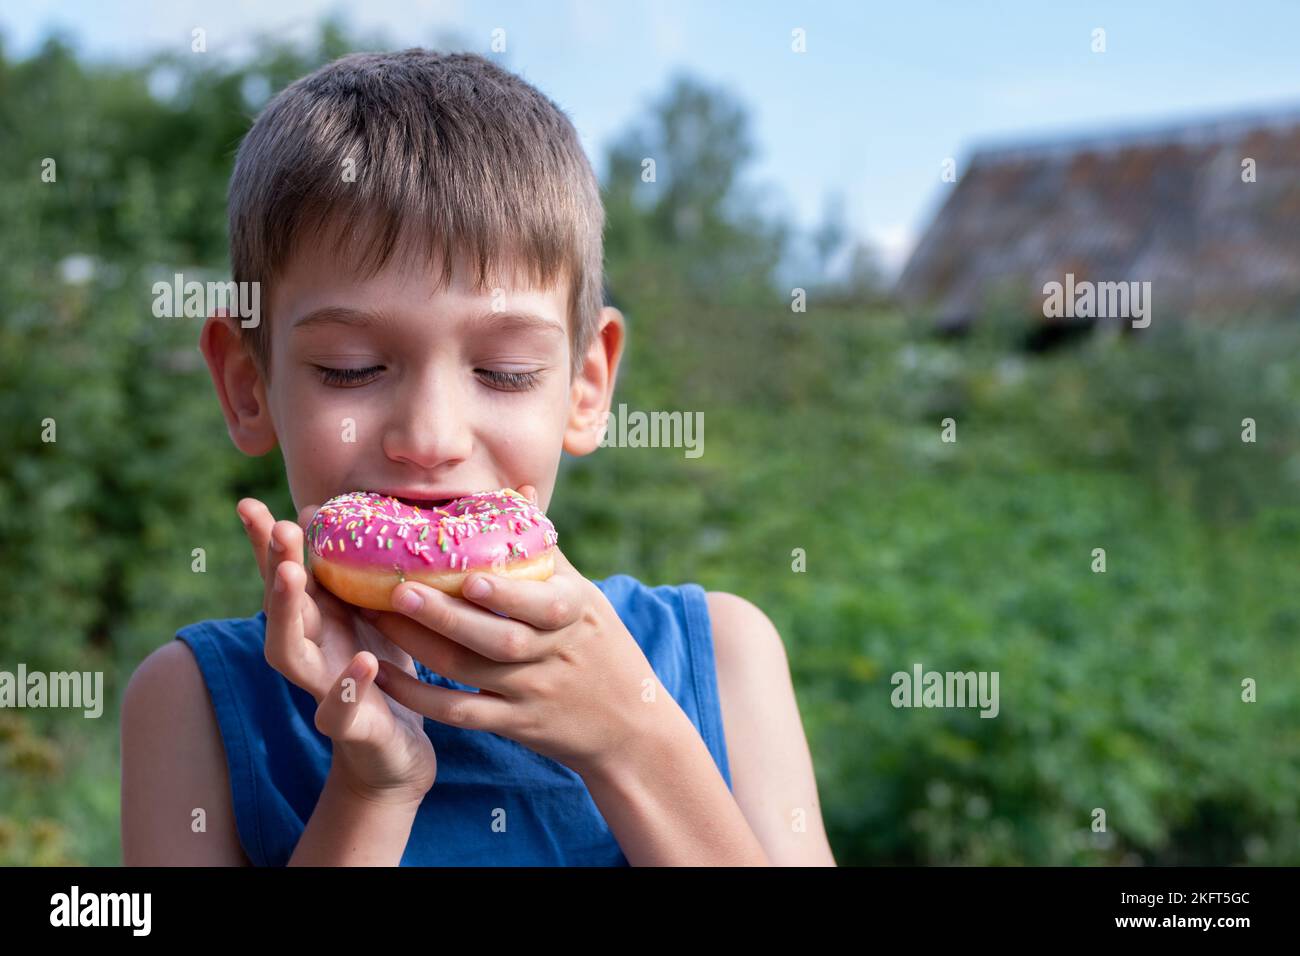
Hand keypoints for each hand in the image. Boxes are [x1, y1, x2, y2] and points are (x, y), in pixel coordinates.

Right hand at [237, 498, 436, 803]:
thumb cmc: (385, 672)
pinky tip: (364, 662)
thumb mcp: (375, 615)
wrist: (398, 753)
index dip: (265, 543)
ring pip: (288, 653)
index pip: (284, 577)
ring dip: (285, 612)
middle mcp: (311, 652)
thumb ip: (355, 573)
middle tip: (278, 527)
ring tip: (290, 574)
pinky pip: (341, 708)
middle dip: (274, 565)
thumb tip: (337, 512)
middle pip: (279, 607)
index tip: (249, 504)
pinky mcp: (351, 727)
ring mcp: (324, 689)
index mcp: (318, 622)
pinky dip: (350, 684)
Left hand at [364, 539, 674, 779]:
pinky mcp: (512, 726)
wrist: (630, 727)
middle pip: (496, 638)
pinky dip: (419, 697)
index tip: (469, 577)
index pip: (541, 605)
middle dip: (446, 616)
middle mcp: (552, 654)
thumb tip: (520, 488)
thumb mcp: (587, 597)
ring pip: (470, 671)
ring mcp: (531, 693)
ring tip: (379, 617)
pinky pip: (459, 713)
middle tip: (399, 589)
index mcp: (574, 614)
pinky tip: (383, 676)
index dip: (506, 594)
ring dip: (420, 645)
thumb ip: (546, 550)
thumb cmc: (601, 647)